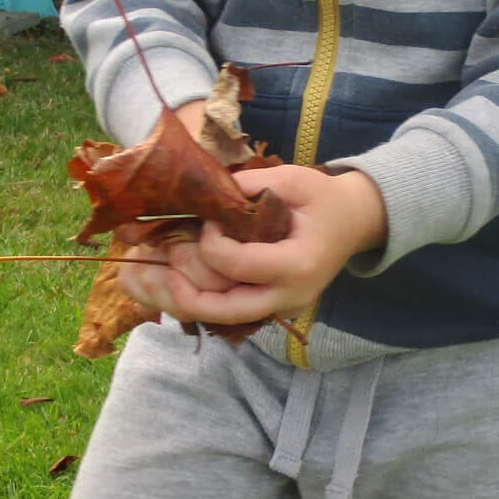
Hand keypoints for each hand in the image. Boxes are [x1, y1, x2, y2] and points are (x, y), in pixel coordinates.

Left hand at [137, 163, 385, 327]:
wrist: (354, 224)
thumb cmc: (324, 199)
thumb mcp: (294, 179)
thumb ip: (251, 185)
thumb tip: (206, 192)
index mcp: (298, 265)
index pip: (240, 265)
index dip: (211, 244)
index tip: (204, 223)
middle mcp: (289, 296)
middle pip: (224, 310)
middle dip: (181, 292)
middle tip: (154, 267)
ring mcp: (279, 308)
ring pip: (220, 319)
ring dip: (179, 302)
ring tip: (144, 280)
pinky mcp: (268, 308)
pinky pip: (226, 313)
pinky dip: (195, 301)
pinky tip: (165, 285)